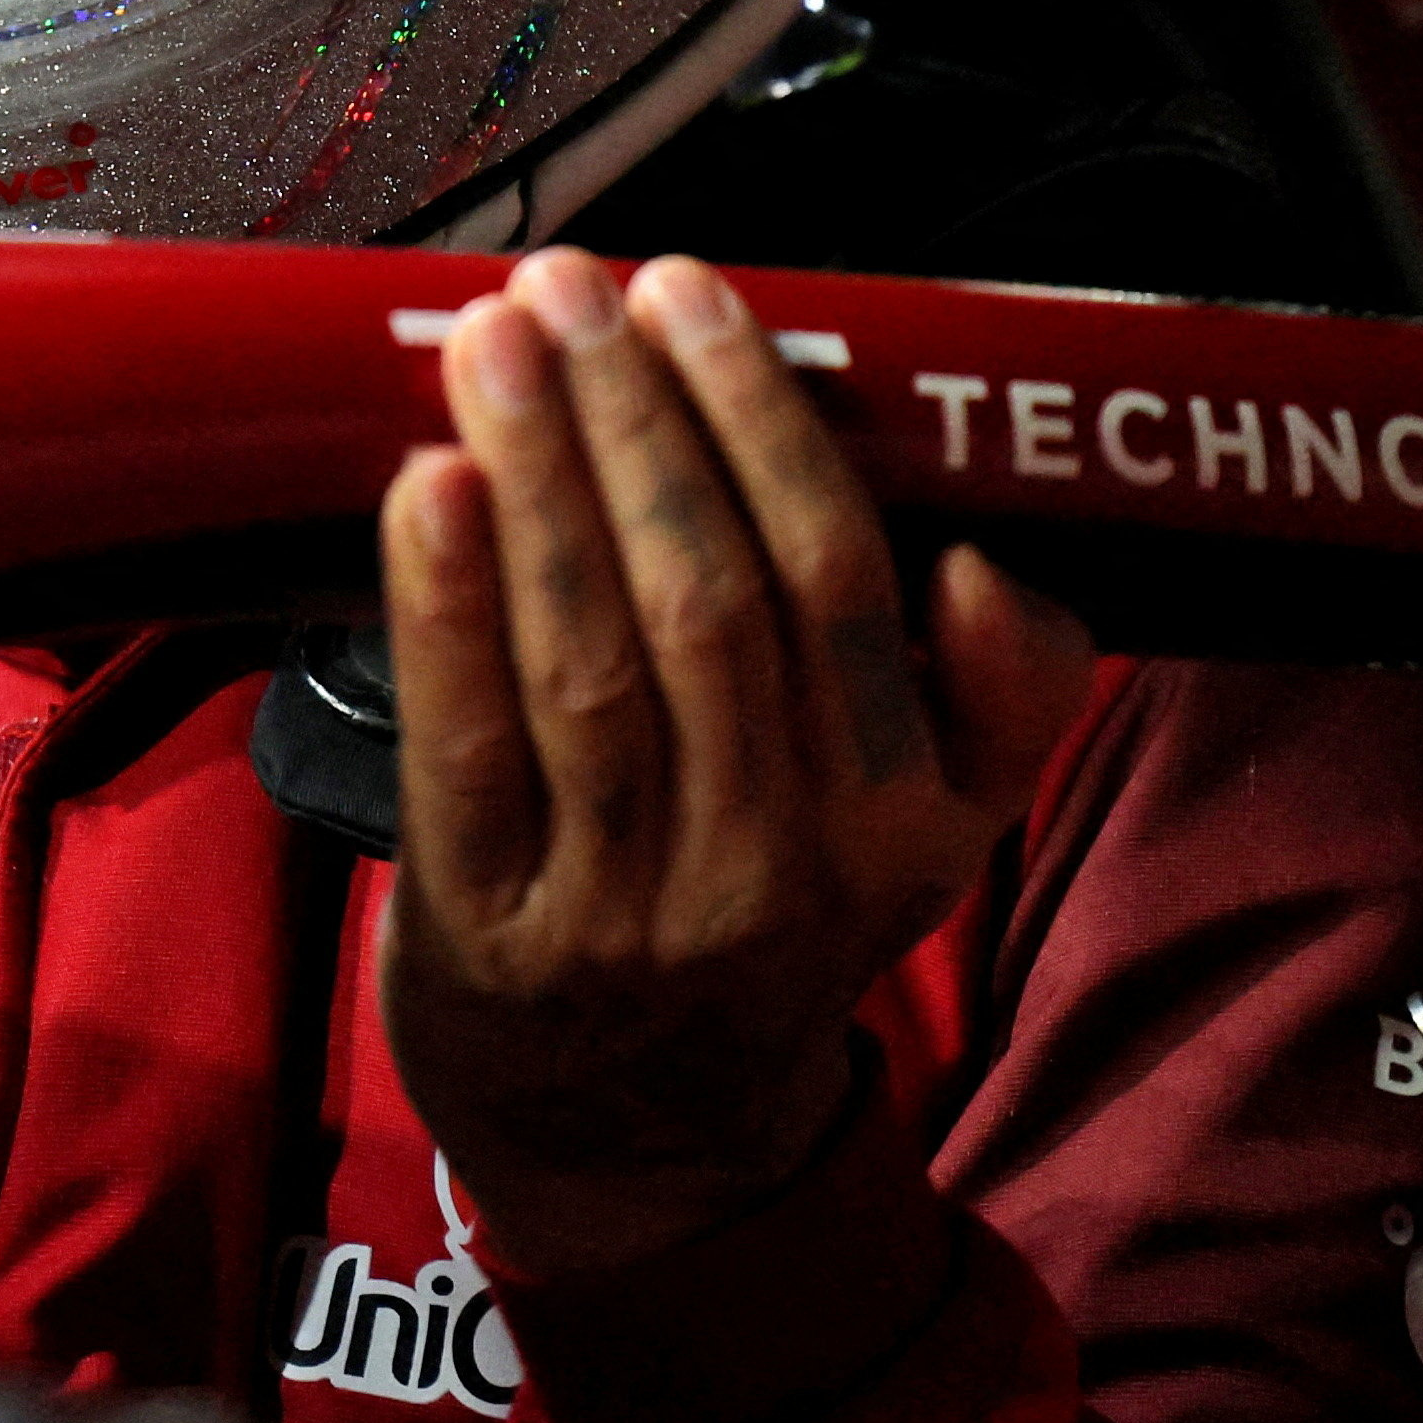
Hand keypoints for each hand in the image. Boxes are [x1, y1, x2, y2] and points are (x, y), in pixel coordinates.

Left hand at [380, 249, 1096, 1277]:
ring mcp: (622, 913)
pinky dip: (442, 601)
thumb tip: (982, 559)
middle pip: (708, 604)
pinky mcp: (485, 936)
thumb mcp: (933, 827)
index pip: (840, 585)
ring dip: (539, 477)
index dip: (763, 425)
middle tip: (577, 287)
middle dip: (636, 420)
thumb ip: (996, 694)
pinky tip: (425, 482)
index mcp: (901, 821)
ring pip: (589, 659)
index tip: (697, 298)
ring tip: (497, 342)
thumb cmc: (773, 905)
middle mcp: (772, 872)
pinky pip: (463, 742)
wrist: (639, 1135)